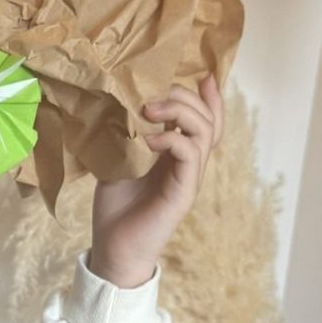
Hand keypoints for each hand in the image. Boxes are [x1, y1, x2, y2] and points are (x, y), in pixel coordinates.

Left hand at [89, 73, 223, 284]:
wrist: (112, 248)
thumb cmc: (115, 207)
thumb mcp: (118, 160)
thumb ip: (126, 134)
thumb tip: (120, 101)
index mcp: (178, 154)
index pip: (206, 120)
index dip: (208, 97)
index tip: (200, 74)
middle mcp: (189, 164)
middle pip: (208, 119)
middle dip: (183, 97)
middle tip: (151, 96)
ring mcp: (189, 178)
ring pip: (204, 132)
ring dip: (178, 113)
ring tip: (148, 110)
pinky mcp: (183, 192)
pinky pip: (190, 155)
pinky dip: (172, 139)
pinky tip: (148, 139)